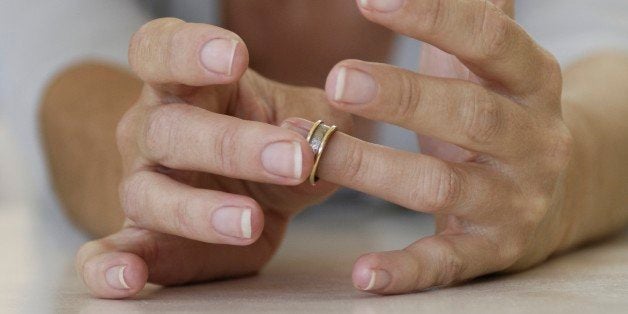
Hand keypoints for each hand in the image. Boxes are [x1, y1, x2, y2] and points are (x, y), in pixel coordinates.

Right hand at [75, 18, 350, 298]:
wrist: (251, 192)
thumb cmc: (275, 142)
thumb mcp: (308, 122)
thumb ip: (321, 127)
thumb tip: (311, 141)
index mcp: (186, 83)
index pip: (164, 50)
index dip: (191, 50)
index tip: (235, 56)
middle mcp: (153, 129)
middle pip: (170, 128)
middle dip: (231, 144)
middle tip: (294, 159)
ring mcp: (141, 183)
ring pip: (149, 193)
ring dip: (199, 211)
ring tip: (250, 221)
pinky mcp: (140, 236)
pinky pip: (103, 252)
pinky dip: (108, 266)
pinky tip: (129, 278)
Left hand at [308, 0, 572, 292]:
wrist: (555, 189)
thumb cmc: (498, 110)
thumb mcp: (492, 62)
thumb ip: (472, 13)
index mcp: (532, 81)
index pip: (489, 41)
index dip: (433, 17)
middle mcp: (533, 141)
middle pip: (469, 117)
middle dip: (402, 97)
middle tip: (337, 81)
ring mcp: (515, 201)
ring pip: (441, 187)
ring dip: (372, 169)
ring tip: (309, 149)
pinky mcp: (492, 250)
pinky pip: (445, 263)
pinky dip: (403, 270)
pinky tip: (361, 273)